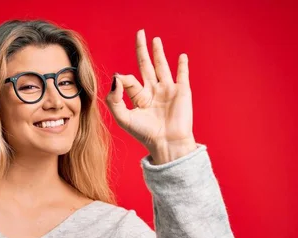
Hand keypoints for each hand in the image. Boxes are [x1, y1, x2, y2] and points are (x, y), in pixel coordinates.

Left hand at [105, 29, 196, 163]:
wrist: (167, 143)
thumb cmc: (145, 134)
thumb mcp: (123, 118)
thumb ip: (114, 99)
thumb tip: (116, 77)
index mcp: (139, 98)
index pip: (129, 81)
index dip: (123, 79)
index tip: (121, 79)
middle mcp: (153, 93)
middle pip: (146, 66)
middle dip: (142, 50)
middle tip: (140, 34)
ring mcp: (168, 91)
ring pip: (162, 67)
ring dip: (159, 53)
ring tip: (155, 40)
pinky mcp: (182, 92)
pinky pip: (182, 76)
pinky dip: (182, 66)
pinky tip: (181, 57)